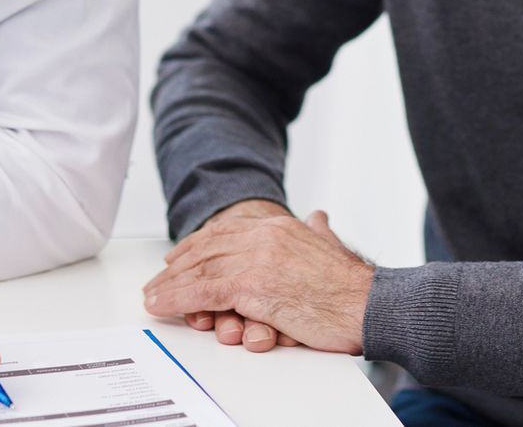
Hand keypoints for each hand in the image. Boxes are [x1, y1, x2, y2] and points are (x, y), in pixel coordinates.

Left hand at [144, 208, 374, 354]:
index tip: (181, 255)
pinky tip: (162, 304)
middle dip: (178, 265)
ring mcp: (257, 260)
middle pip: (207, 248)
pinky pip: (204, 293)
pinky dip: (178, 299)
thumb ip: (319, 231)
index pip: (227, 231)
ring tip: (152, 296)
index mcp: (279, 228)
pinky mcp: (253, 286)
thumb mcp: (331, 246)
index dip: (198, 243)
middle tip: (158, 279)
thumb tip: (319, 217)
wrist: (371, 303)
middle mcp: (264, 237)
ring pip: (200, 271)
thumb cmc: (354, 287)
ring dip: (170, 285)